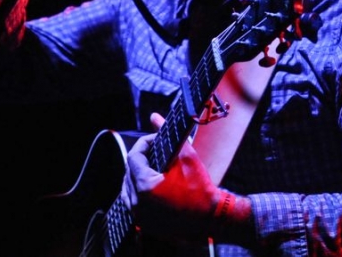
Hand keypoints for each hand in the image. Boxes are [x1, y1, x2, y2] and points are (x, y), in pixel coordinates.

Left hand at [120, 113, 221, 243]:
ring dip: (137, 176)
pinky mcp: (145, 225)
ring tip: (153, 168)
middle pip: (129, 172)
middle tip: (156, 152)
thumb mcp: (186, 157)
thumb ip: (167, 136)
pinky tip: (152, 185)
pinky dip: (139, 192)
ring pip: (128, 189)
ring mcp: (140, 216)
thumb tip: (154, 116)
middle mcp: (138, 203)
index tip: (155, 140)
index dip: (143, 144)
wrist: (212, 218)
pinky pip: (134, 204)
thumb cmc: (201, 188)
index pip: (133, 157)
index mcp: (145, 186)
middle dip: (140, 159)